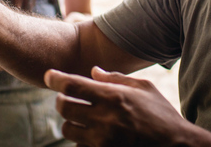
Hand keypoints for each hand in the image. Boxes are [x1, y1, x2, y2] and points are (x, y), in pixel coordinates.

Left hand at [45, 66, 188, 146]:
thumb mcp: (144, 89)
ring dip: (69, 122)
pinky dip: (81, 140)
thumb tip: (93, 71)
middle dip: (61, 101)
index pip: (72, 85)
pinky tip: (91, 135)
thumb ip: (116, 78)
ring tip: (79, 118)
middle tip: (65, 98)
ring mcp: (103, 141)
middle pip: (64, 107)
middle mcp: (105, 119)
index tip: (48, 76)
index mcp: (113, 97)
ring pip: (68, 130)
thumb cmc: (162, 115)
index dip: (55, 78)